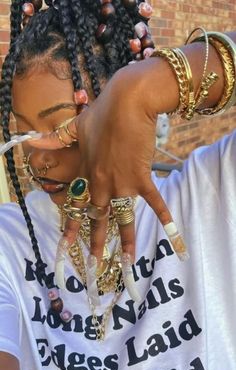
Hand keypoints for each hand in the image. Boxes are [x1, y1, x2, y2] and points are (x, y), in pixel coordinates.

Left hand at [29, 60, 187, 299]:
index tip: (66, 244)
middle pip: (98, 217)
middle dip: (96, 241)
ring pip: (123, 217)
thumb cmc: (102, 112)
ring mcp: (122, 183)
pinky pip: (153, 201)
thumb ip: (55, 138)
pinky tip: (171, 232)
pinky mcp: (142, 178)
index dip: (72, 225)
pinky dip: (163, 216)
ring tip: (127, 259)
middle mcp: (102, 183)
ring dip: (126, 239)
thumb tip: (29, 140)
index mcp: (87, 172)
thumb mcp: (75, 126)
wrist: (127, 103)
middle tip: (94, 263)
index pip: (77, 204)